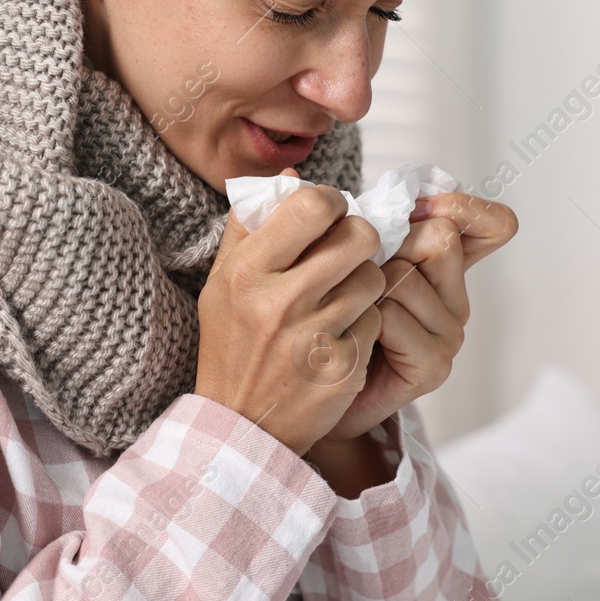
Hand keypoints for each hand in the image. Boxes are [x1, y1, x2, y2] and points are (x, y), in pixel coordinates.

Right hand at [195, 169, 384, 456]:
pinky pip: (376, 321)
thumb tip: (291, 176)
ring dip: (366, 283)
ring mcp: (313, 335)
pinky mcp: (342, 366)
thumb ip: (251, 226)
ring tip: (342, 297)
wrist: (241, 424)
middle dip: (359, 239)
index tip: (330, 214)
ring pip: (374, 278)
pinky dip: (365, 325)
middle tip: (348, 252)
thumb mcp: (223, 282)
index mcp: (247, 271)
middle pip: (357, 236)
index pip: (311, 205)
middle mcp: (279, 300)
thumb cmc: (233, 344)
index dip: (331, 201)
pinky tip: (340, 336)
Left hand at [314, 190, 518, 446]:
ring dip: (363, 286)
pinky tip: (351, 334)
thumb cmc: (313, 319)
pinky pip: (393, 317)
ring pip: (406, 275)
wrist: (300, 393)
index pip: (491, 225)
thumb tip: (289, 170)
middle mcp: (452, 296)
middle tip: (358, 272)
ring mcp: (447, 332)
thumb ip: (307, 216)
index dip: (466, 207)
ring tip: (346, 310)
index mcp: (437, 264)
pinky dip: (363, 319)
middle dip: (389, 245)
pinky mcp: (432, 365)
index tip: (422, 205)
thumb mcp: (314, 258)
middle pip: (440, 237)